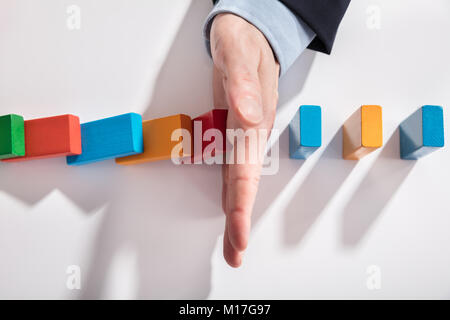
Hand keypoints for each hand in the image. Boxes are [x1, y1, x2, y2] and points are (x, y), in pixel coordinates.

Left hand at [210, 13, 279, 266]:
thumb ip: (243, 85)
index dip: (241, 205)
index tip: (239, 235)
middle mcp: (250, 133)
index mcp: (252, 121)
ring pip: (239, 180)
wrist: (250, 35)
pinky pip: (232, 168)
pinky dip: (231, 194)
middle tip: (235, 255)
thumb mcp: (239, 53)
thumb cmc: (243, 43)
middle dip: (240, 222)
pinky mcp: (234, 132)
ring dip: (236, 214)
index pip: (245, 171)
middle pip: (244, 184)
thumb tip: (249, 118)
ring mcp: (243, 135)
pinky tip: (230, 210)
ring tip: (233, 245)